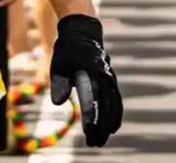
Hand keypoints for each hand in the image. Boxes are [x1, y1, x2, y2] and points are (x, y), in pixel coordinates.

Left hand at [49, 14, 122, 146]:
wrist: (83, 33)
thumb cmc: (68, 50)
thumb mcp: (58, 63)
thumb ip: (58, 83)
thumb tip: (58, 103)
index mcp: (88, 72)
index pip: (91, 98)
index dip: (90, 116)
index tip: (88, 131)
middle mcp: (102, 77)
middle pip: (104, 106)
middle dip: (100, 126)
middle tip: (93, 143)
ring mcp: (109, 79)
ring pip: (112, 106)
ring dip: (108, 124)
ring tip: (101, 140)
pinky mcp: (111, 81)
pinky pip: (117, 100)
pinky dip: (116, 115)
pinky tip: (113, 128)